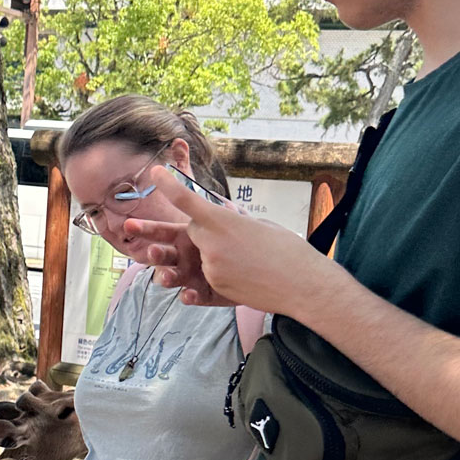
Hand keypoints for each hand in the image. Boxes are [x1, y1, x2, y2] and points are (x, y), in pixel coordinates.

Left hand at [124, 172, 331, 315]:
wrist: (304, 286)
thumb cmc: (288, 250)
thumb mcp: (261, 224)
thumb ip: (234, 219)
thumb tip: (222, 212)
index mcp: (223, 221)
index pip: (187, 200)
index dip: (169, 185)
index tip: (155, 172)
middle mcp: (212, 244)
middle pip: (193, 230)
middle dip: (207, 230)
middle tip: (235, 235)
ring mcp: (211, 268)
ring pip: (201, 254)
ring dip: (217, 253)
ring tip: (247, 258)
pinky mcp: (215, 287)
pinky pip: (208, 273)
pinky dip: (223, 271)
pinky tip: (246, 273)